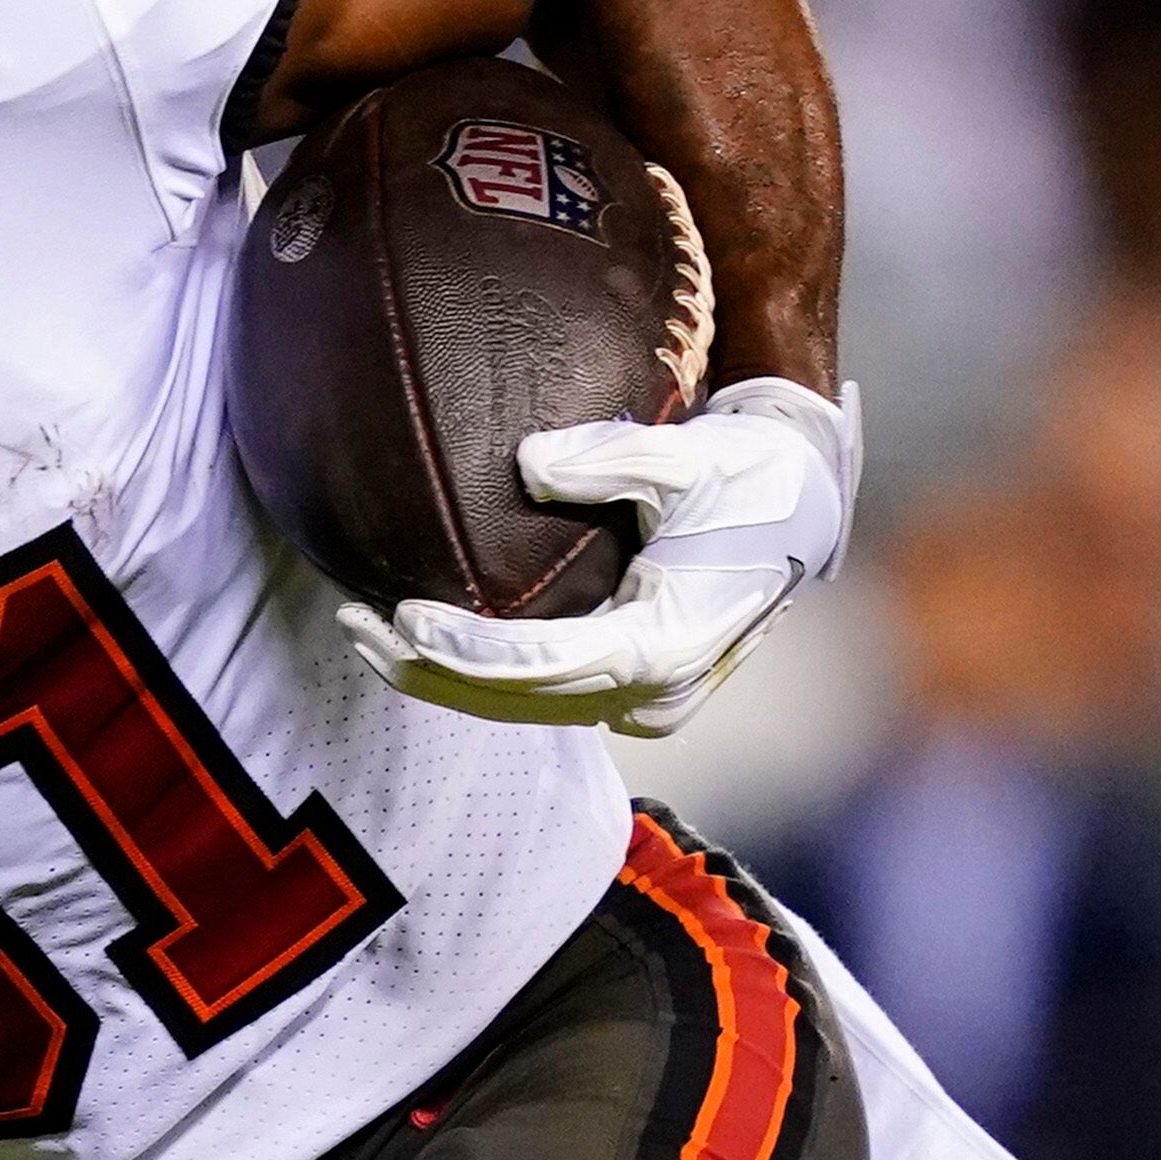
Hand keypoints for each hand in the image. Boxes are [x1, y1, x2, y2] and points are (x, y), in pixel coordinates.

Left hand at [338, 378, 857, 738]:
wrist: (807, 501)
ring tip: (364, 631)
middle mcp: (654, 690)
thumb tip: (529, 464)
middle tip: (353, 625)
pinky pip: (542, 689)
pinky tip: (422, 636)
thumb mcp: (690, 454)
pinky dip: (480, 670)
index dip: (468, 651)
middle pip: (518, 701)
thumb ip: (611, 457)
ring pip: (524, 705)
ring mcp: (645, 696)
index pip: (545, 664)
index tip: (403, 618)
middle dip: (429, 672)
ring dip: (443, 677)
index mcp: (666, 645)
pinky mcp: (633, 682)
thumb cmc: (752, 472)